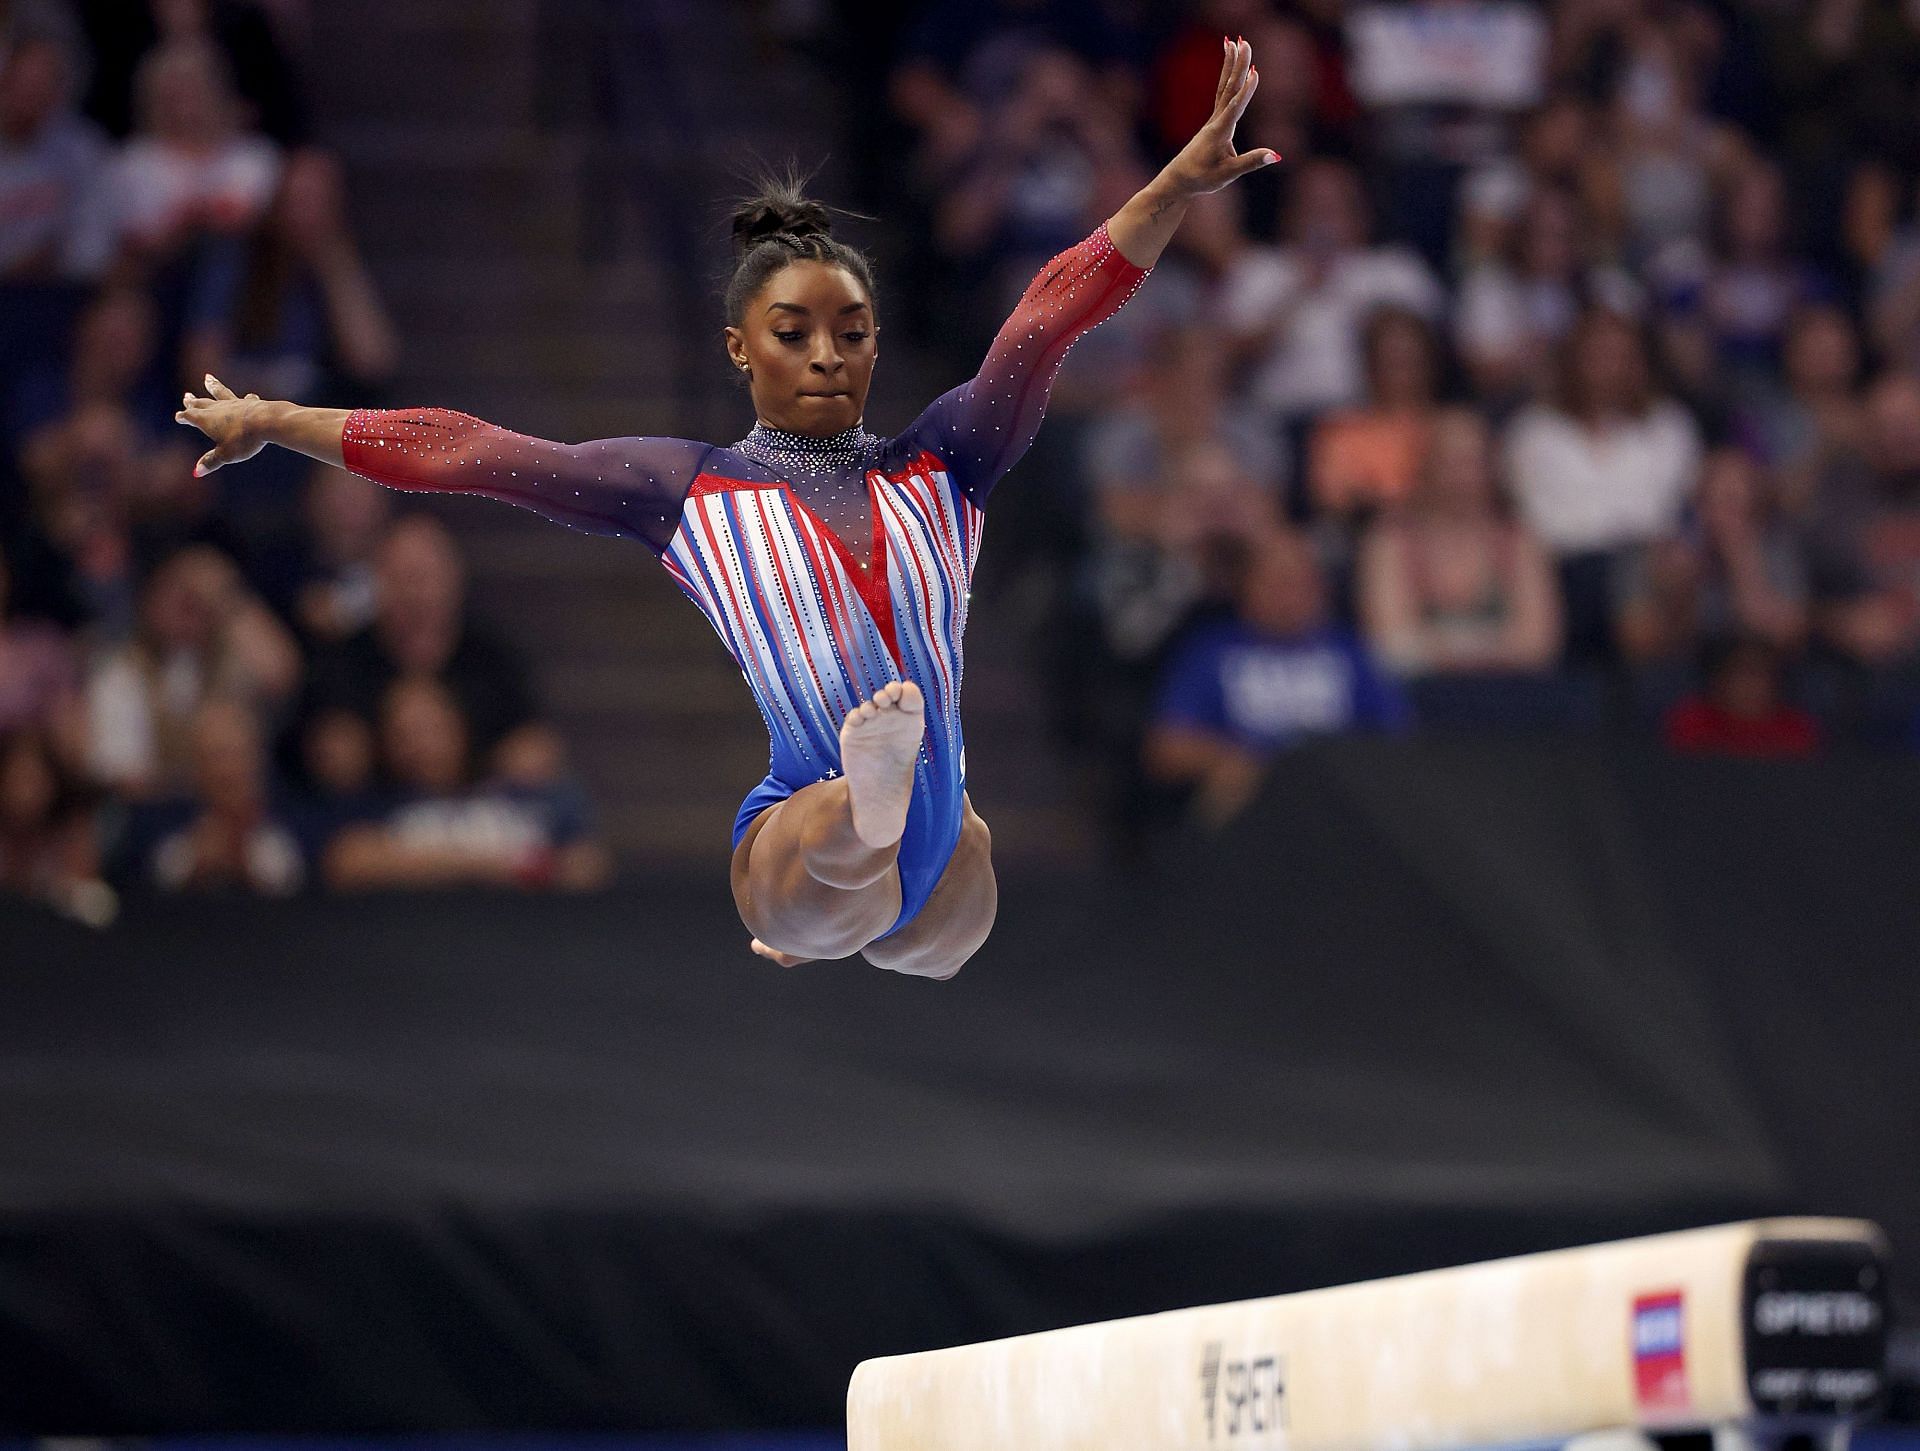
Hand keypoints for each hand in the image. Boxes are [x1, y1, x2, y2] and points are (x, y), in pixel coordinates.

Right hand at [175, 374, 268, 475]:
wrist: (268, 421)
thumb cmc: (244, 439)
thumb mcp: (226, 454)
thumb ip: (211, 461)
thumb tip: (196, 472)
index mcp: (206, 419)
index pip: (190, 416)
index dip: (183, 417)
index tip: (178, 416)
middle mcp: (218, 408)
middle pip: (202, 403)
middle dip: (193, 402)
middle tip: (187, 396)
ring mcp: (235, 403)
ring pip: (221, 393)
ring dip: (213, 386)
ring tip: (208, 378)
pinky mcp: (251, 403)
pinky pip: (245, 400)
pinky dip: (245, 399)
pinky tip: (248, 396)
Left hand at [1162, 37, 1276, 197]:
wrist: (1179, 180)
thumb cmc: (1202, 179)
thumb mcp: (1228, 174)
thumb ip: (1251, 162)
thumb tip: (1275, 155)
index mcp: (1220, 132)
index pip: (1235, 107)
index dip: (1245, 91)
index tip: (1254, 72)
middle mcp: (1216, 121)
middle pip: (1229, 88)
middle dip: (1238, 64)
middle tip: (1244, 41)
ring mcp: (1214, 120)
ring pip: (1224, 87)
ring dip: (1231, 64)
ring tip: (1234, 42)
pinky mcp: (1215, 122)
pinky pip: (1223, 94)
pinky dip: (1228, 77)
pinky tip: (1232, 67)